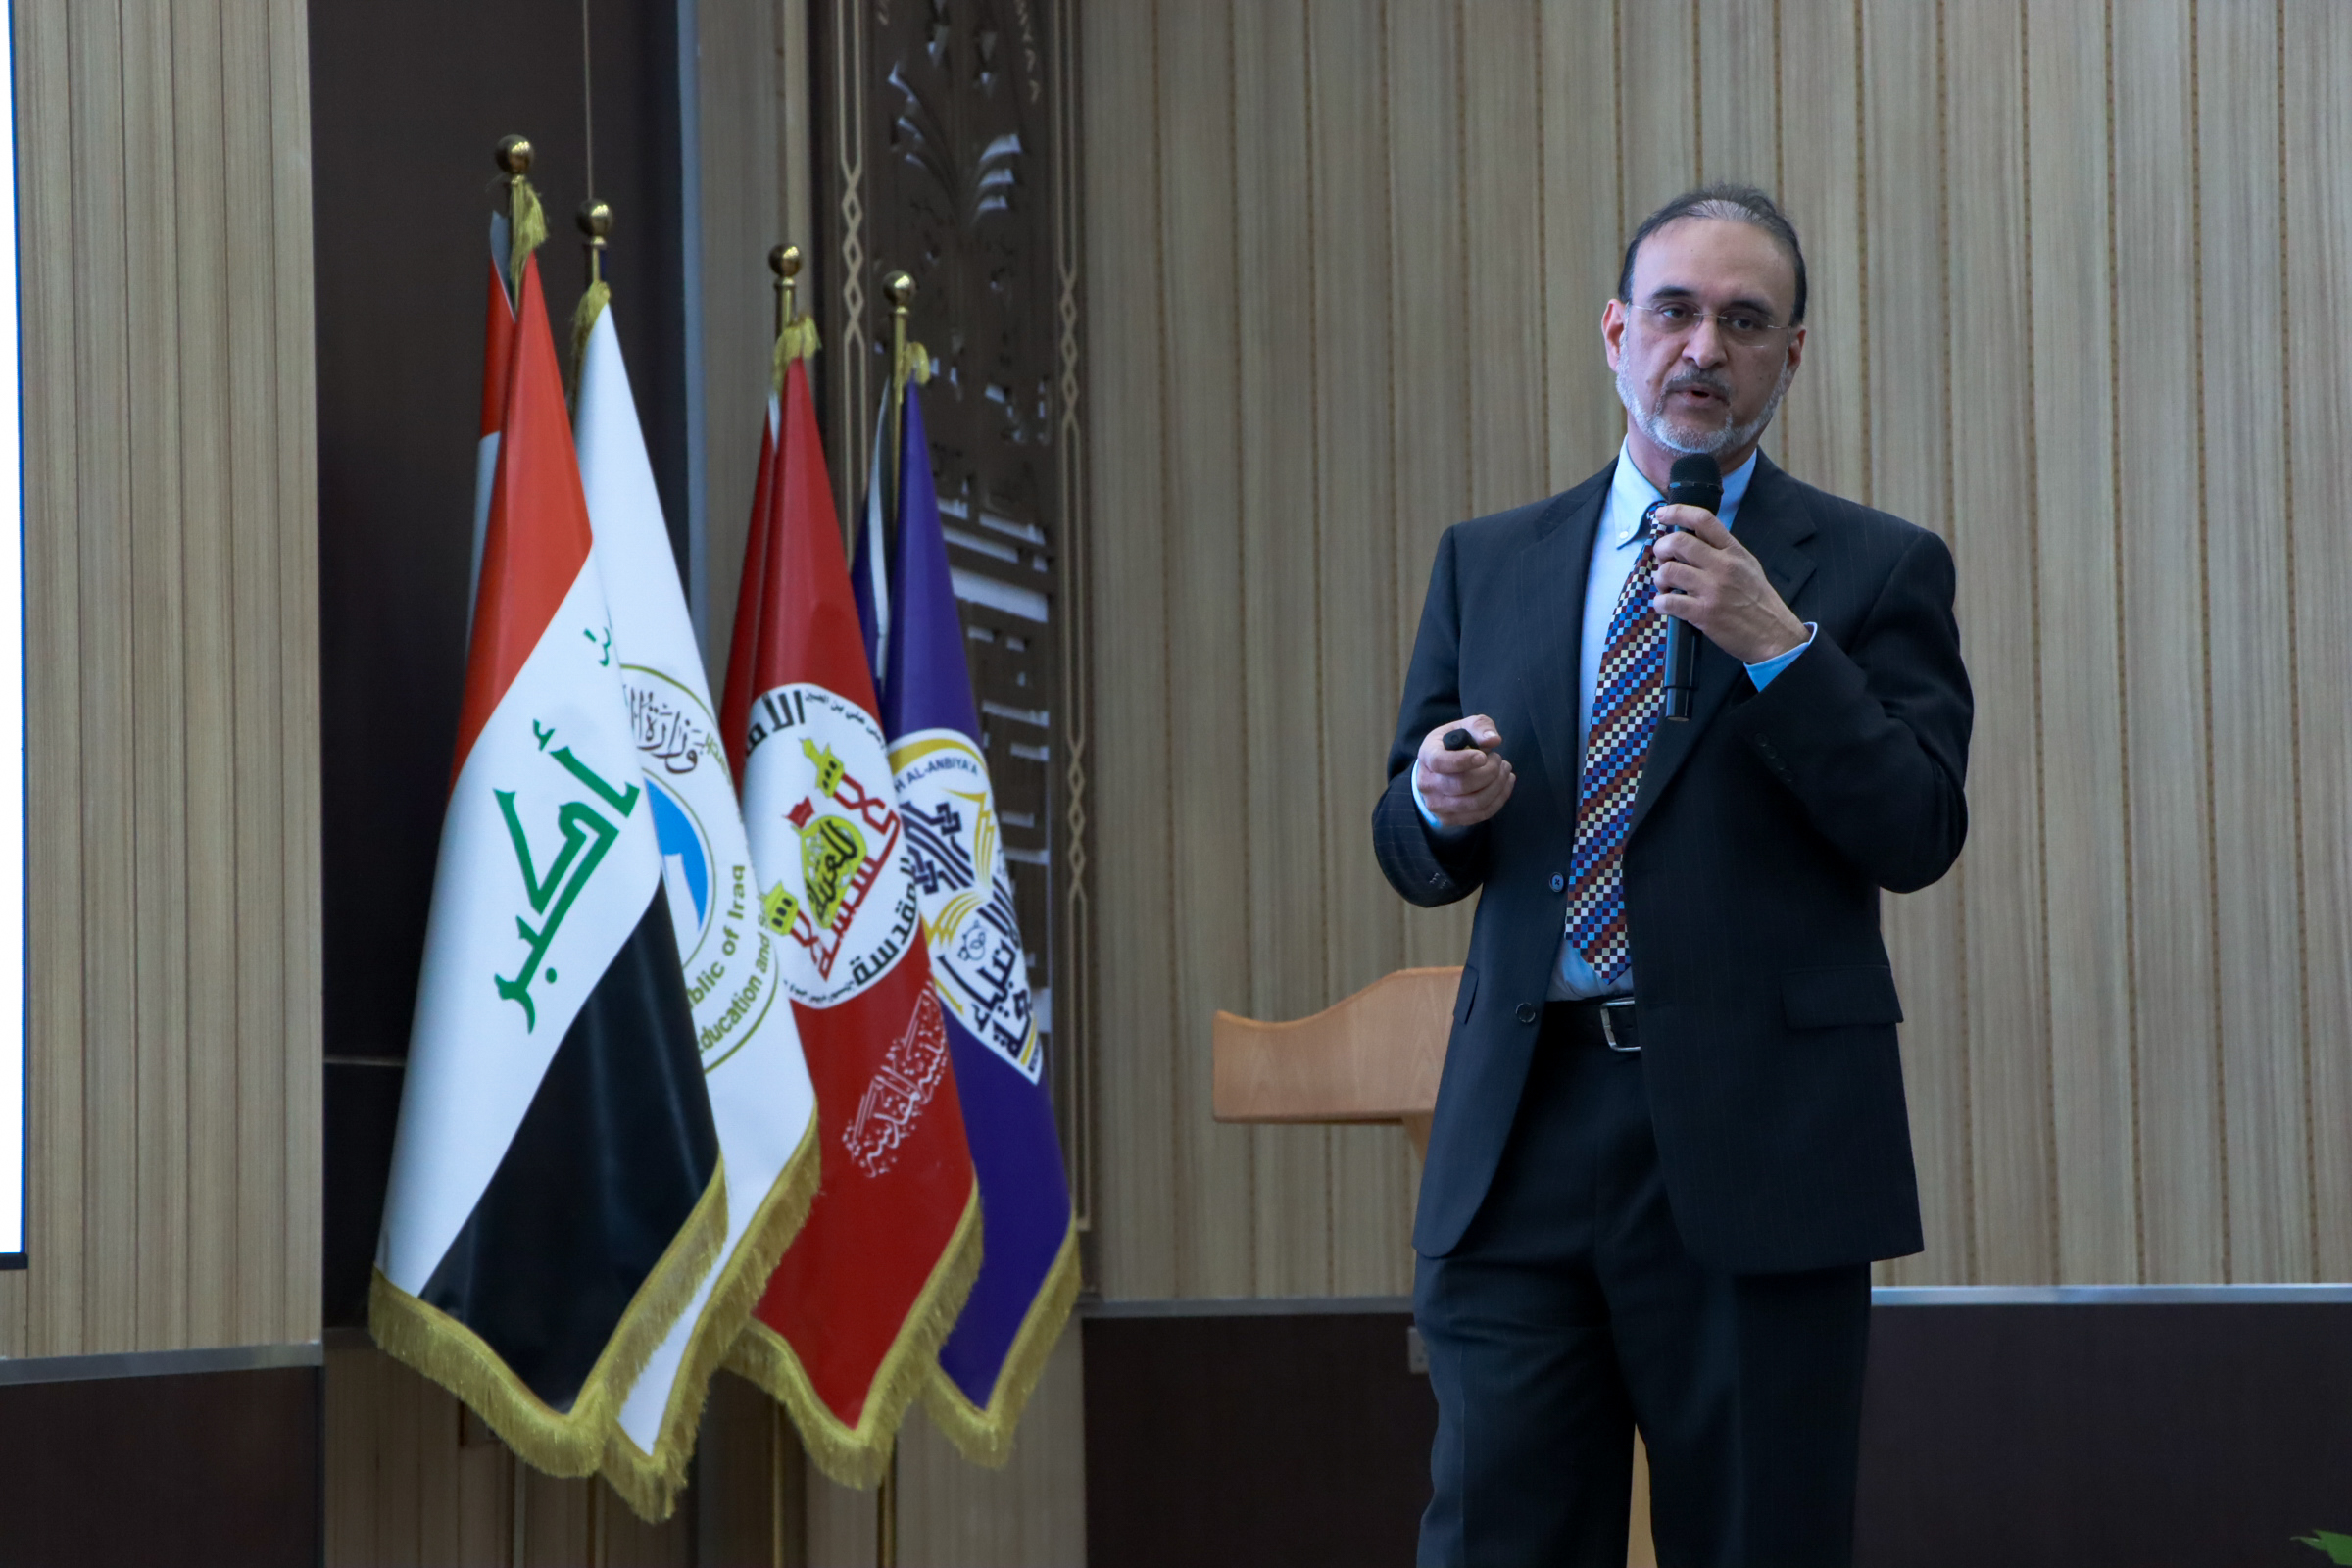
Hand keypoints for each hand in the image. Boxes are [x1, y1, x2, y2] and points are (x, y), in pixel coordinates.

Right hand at [1416, 715, 1514, 827]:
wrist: (1437, 770)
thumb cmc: (1453, 745)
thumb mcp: (1463, 727)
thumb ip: (1479, 727)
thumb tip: (1493, 739)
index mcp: (1427, 755)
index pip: (1440, 762)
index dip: (1464, 760)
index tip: (1483, 756)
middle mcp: (1427, 783)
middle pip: (1462, 785)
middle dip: (1490, 772)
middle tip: (1499, 759)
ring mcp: (1436, 804)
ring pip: (1475, 802)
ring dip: (1498, 786)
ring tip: (1505, 770)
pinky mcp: (1449, 818)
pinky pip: (1480, 814)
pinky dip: (1499, 799)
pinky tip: (1505, 784)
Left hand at [1649, 505, 1807, 664]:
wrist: (1774, 634)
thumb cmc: (1758, 601)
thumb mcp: (1747, 566)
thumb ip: (1723, 551)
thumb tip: (1693, 539)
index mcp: (1734, 551)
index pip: (1703, 519)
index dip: (1677, 512)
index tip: (1661, 515)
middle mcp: (1723, 566)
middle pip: (1678, 541)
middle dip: (1661, 548)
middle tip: (1662, 559)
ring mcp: (1713, 589)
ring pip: (1669, 571)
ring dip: (1659, 578)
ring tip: (1666, 587)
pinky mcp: (1703, 613)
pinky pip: (1667, 602)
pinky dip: (1659, 603)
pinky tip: (1666, 605)